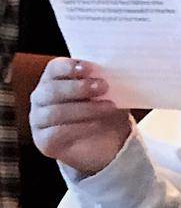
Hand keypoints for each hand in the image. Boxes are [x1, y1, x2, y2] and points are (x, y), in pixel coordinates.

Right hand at [30, 59, 130, 176]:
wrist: (105, 138)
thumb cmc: (103, 105)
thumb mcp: (106, 90)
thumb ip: (103, 79)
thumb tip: (115, 70)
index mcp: (53, 78)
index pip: (54, 68)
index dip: (69, 67)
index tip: (89, 68)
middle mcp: (41, 97)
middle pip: (52, 90)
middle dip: (79, 88)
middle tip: (104, 86)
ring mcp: (39, 119)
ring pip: (55, 112)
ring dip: (85, 108)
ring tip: (109, 107)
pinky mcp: (43, 140)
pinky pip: (57, 133)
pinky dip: (80, 127)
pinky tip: (97, 124)